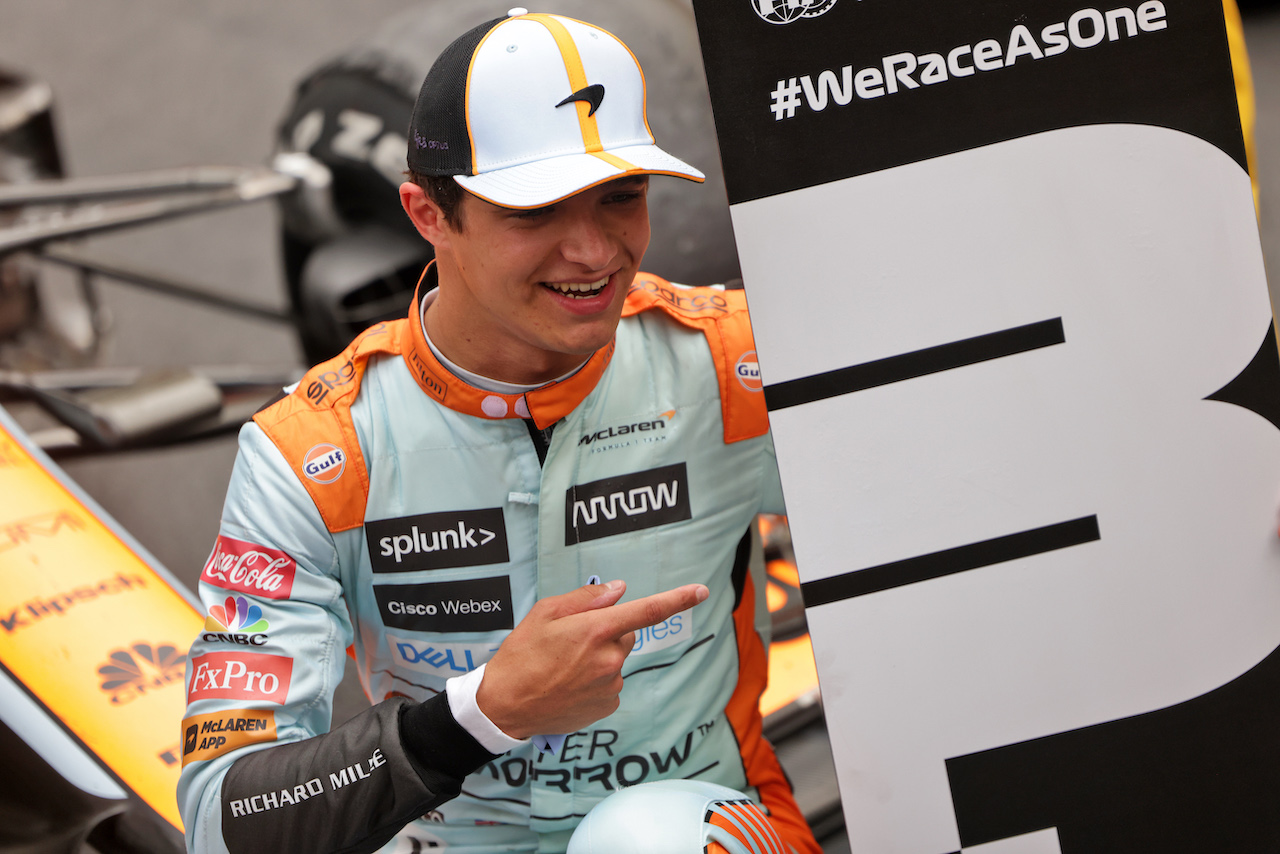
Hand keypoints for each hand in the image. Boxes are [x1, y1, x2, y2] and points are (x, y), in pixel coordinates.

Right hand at [476, 580, 708, 738]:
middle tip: (571, 641)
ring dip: (599, 658)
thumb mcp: (544, 613)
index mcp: (595, 630)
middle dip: (606, 632)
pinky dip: (596, 680)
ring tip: (564, 667)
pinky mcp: (607, 706)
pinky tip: (569, 684)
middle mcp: (609, 658)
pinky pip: (611, 682)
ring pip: (616, 659)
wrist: (505, 706)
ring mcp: (610, 685)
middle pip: (625, 634)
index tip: (701, 590)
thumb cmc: (521, 655)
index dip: (677, 599)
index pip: (646, 611)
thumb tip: (619, 590)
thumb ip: (585, 599)